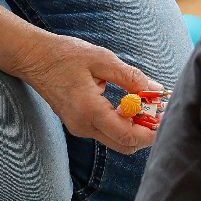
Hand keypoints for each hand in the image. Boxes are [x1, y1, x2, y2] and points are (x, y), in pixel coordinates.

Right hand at [9, 32, 159, 154]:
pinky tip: (128, 104)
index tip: (165, 117)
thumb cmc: (66, 55)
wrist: (34, 58)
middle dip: (146, 134)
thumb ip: (131, 77)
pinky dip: (122, 124)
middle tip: (159, 112)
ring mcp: (79, 128)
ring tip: (146, 105)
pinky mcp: (78, 124)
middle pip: (125, 145)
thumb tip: (156, 91)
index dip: (151, 132)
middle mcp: (83, 126)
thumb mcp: (103, 60)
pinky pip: (106, 132)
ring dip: (135, 129)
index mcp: (89, 111)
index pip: (127, 136)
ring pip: (116, 141)